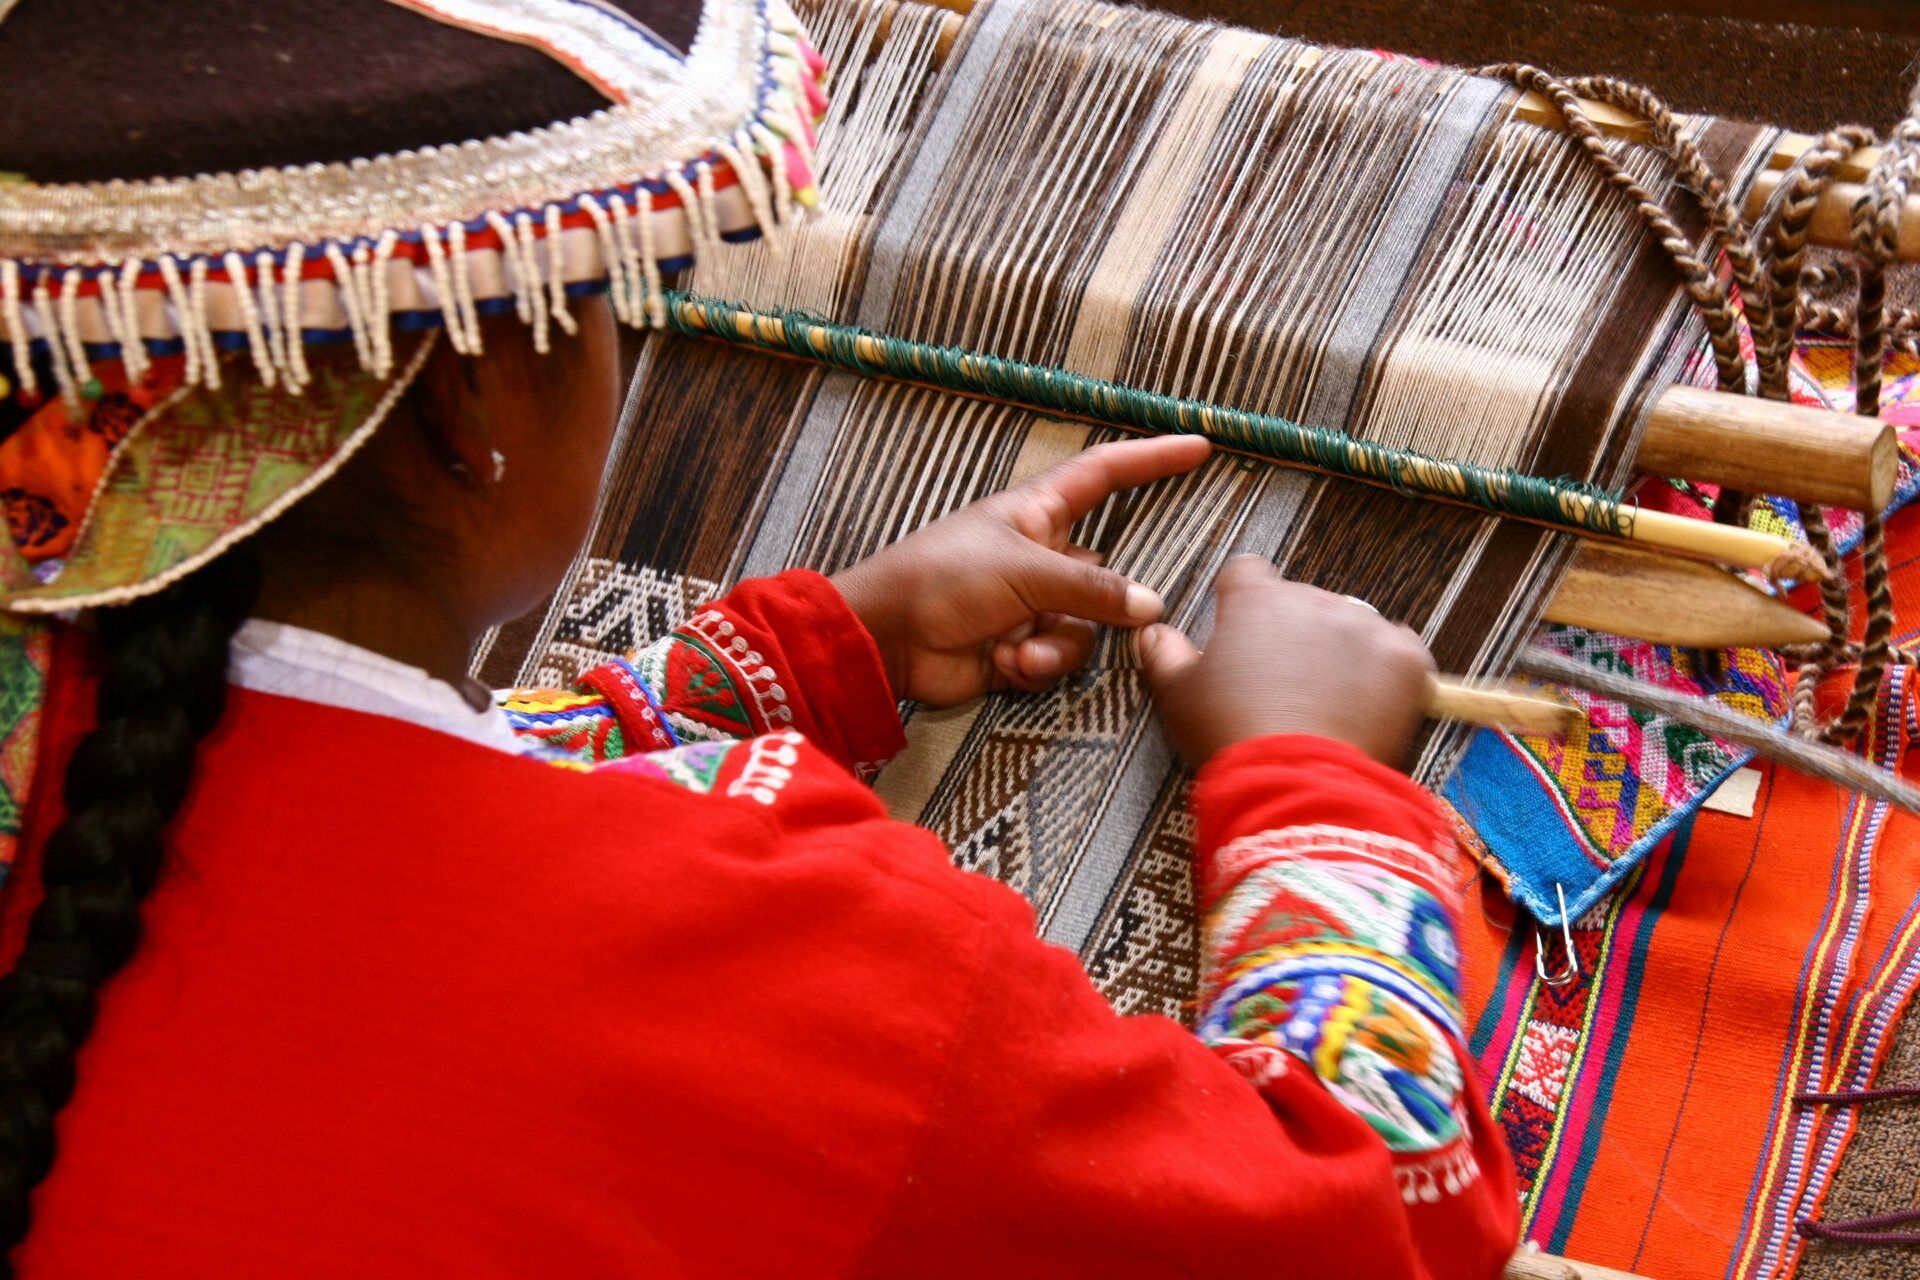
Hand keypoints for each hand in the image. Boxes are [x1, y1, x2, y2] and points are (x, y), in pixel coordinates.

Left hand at [831, 435, 1212, 706]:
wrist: (888, 639)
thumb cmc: (944, 578)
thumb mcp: (1024, 571)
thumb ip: (1092, 589)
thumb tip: (1151, 606)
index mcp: (1037, 513)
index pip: (1106, 474)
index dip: (1151, 459)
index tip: (1199, 446)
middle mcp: (1040, 556)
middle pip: (1105, 573)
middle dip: (1105, 602)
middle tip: (1103, 614)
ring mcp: (1031, 604)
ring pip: (1087, 627)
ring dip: (1058, 645)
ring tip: (1020, 648)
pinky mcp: (1019, 648)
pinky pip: (1058, 658)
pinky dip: (1037, 665)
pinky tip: (1004, 664)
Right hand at [1137, 556, 1434, 767]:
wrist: (1297, 784)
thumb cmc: (1230, 736)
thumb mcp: (1179, 697)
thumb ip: (1164, 655)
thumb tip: (1152, 633)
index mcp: (1256, 601)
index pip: (1247, 574)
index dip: (1242, 601)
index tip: (1242, 632)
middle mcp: (1313, 600)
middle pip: (1303, 602)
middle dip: (1296, 635)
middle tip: (1286, 686)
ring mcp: (1365, 626)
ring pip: (1352, 626)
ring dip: (1342, 652)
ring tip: (1329, 704)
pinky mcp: (1405, 658)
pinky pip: (1400, 652)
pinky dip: (1388, 673)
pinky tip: (1368, 706)